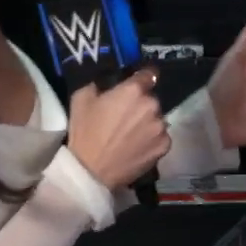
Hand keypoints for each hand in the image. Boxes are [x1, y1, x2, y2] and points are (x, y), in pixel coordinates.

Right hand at [67, 70, 172, 190]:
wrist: (91, 171)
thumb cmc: (85, 133)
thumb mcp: (81, 99)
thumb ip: (98, 83)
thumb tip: (107, 80)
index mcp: (133, 90)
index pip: (149, 74)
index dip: (143, 78)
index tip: (138, 83)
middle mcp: (152, 105)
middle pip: (151, 99)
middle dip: (141, 104)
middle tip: (126, 116)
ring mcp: (161, 126)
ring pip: (157, 119)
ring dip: (148, 122)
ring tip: (131, 134)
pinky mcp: (165, 146)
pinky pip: (161, 137)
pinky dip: (153, 139)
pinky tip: (138, 146)